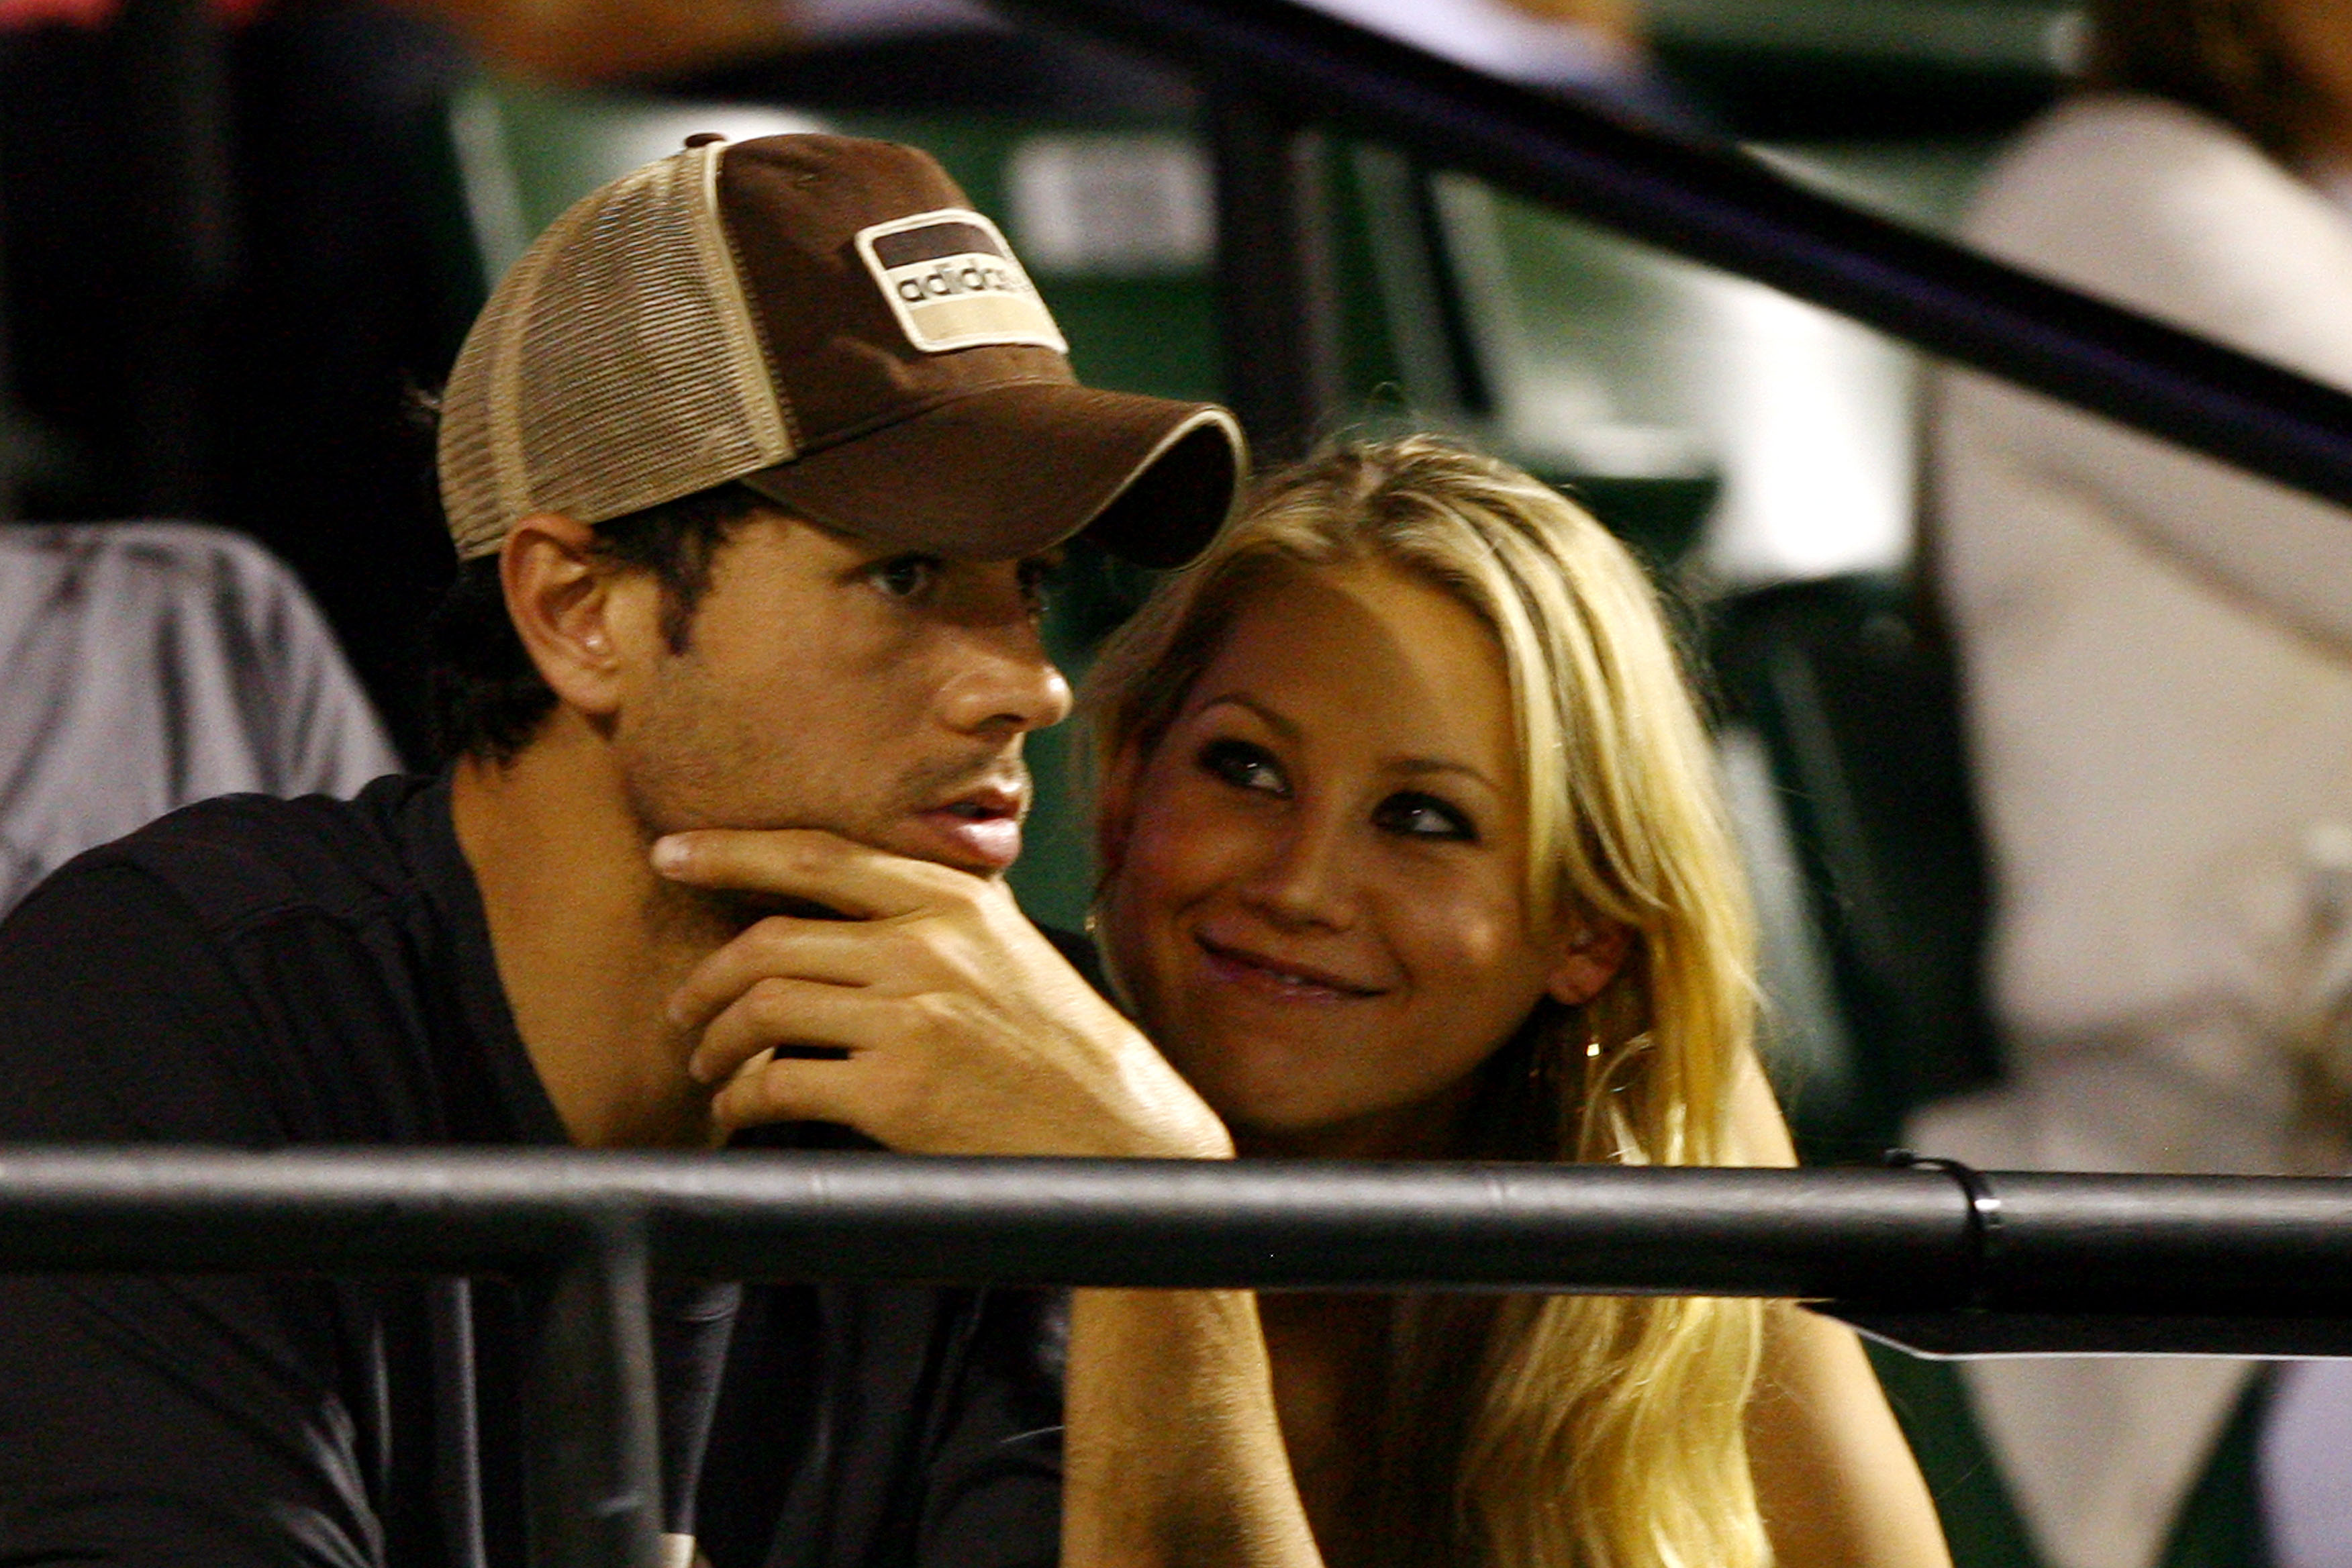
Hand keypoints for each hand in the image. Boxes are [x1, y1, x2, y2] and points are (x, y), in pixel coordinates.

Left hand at [655, 829, 1232, 1158]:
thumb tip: (834, 888)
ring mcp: (911, 1017)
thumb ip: (931, 911)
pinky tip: (738, 1112)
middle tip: (682, 1010)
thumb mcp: (1004, 946)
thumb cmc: (1053, 1041)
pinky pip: (779, 1084)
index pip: (814, 854)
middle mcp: (927, 946)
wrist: (1117, 1128)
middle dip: (704, 978)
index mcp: (951, 898)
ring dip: (714, 1042)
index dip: (730, 852)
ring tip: (707, 1065)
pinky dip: (740, 1100)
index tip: (672, 854)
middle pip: (768, 938)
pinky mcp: (896, 1092)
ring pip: (762, 1008)